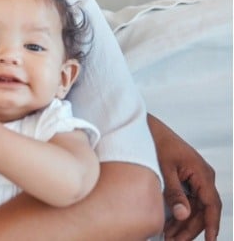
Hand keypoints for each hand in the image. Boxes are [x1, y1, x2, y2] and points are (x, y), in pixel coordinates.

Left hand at [149, 115, 220, 240]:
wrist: (146, 128)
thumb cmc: (156, 142)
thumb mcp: (164, 169)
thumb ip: (174, 192)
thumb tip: (183, 214)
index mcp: (202, 173)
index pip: (212, 205)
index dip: (212, 225)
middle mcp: (203, 177)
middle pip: (203, 210)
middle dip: (190, 229)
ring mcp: (196, 179)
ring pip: (195, 208)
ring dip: (184, 224)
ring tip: (170, 237)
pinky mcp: (187, 180)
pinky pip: (188, 202)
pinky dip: (179, 214)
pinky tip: (168, 225)